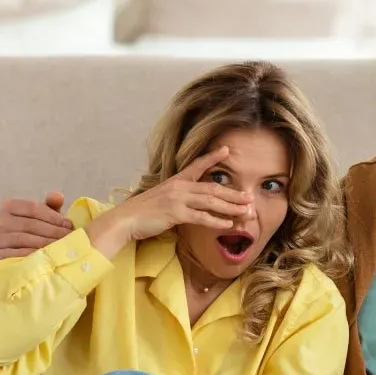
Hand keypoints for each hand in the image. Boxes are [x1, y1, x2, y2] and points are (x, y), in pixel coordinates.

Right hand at [0, 191, 72, 261]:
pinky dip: (32, 255)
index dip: (53, 216)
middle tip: (70, 238)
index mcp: (9, 206)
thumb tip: (58, 196)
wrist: (13, 258)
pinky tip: (46, 258)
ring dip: (46, 243)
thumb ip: (49, 206)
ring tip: (61, 247)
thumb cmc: (31, 234)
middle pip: (30, 224)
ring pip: (24, 239)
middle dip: (53, 231)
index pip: (33, 208)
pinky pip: (16, 254)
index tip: (69, 225)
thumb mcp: (40, 219)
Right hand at [84, 146, 252, 258]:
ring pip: (211, 202)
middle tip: (250, 197)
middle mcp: (179, 187)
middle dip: (233, 193)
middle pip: (212, 188)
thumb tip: (189, 201)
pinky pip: (201, 217)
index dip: (212, 157)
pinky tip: (228, 224)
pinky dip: (216, 221)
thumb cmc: (143, 211)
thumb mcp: (160, 197)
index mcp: (175, 181)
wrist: (125, 219)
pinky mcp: (175, 214)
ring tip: (246, 211)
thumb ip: (176, 197)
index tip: (227, 150)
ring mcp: (177, 199)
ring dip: (231, 207)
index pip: (197, 165)